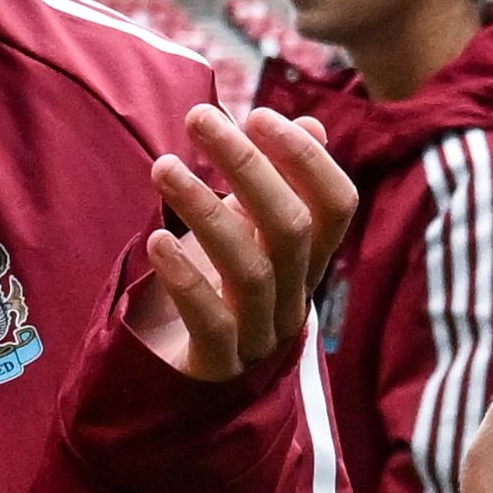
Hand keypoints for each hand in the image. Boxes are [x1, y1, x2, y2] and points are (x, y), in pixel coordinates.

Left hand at [121, 101, 356, 383]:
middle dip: (248, 166)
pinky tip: (157, 240)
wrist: (193, 378)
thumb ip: (282, 184)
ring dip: (206, 210)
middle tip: (199, 118)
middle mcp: (295, 296)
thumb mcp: (254, 232)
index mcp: (310, 261)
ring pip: (251, 269)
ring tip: (163, 167)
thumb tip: (310, 122)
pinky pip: (212, 322)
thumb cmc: (224, 289)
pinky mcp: (219, 366)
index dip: (306, 158)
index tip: (258, 114)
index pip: (336, 205)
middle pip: (291, 228)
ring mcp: (260, 335)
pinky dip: (186, 278)